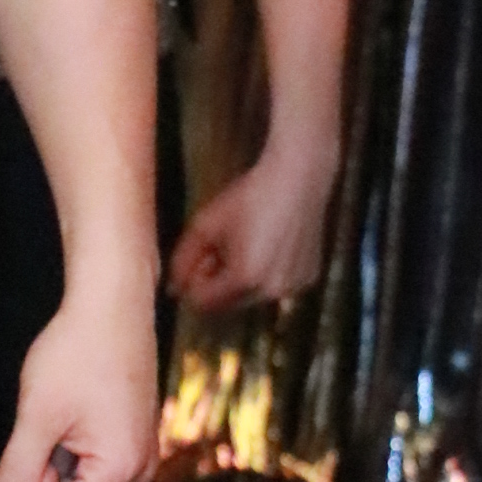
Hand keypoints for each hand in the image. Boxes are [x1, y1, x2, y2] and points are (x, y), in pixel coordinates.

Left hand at [0, 274, 159, 481]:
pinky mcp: (136, 442)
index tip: (33, 448)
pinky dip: (76, 456)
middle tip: (42, 435)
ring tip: (59, 422)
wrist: (112, 305)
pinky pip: (99, 473)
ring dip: (61, 471)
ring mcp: (142, 458)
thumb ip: (19, 470)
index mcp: (120, 470)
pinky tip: (73, 417)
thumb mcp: (37, 414)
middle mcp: (141, 472)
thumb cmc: (75, 353)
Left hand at [169, 139, 338, 310]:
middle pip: (230, 302)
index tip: (202, 258)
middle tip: (223, 247)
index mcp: (245, 278)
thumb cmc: (249, 198)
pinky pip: (277, 285)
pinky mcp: (309, 277)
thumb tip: (173, 289)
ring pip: (254, 296)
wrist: (298, 179)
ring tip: (248, 242)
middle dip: (219, 281)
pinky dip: (268, 273)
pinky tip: (272, 244)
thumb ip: (183, 259)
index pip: (204, 303)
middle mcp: (272, 290)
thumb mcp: (207, 224)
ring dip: (243, 278)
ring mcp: (294, 286)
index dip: (196, 282)